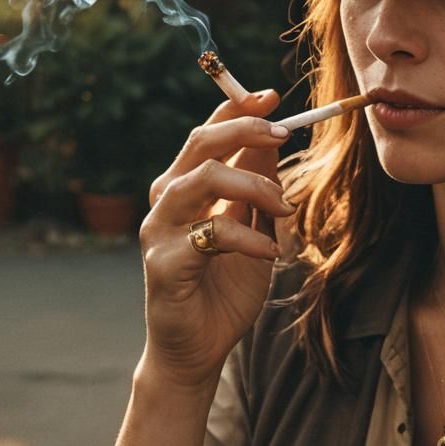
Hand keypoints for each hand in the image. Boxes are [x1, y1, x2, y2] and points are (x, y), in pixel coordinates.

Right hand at [138, 90, 293, 389]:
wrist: (198, 349)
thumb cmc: (223, 286)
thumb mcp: (251, 227)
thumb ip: (255, 185)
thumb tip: (273, 136)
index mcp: (184, 186)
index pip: (206, 133)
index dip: (237, 109)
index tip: (273, 97)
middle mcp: (166, 201)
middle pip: (200, 144)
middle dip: (245, 130)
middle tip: (284, 134)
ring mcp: (160, 231)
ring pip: (203, 179)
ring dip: (253, 185)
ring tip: (284, 207)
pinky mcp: (164, 264)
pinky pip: (211, 234)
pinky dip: (249, 237)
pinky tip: (271, 252)